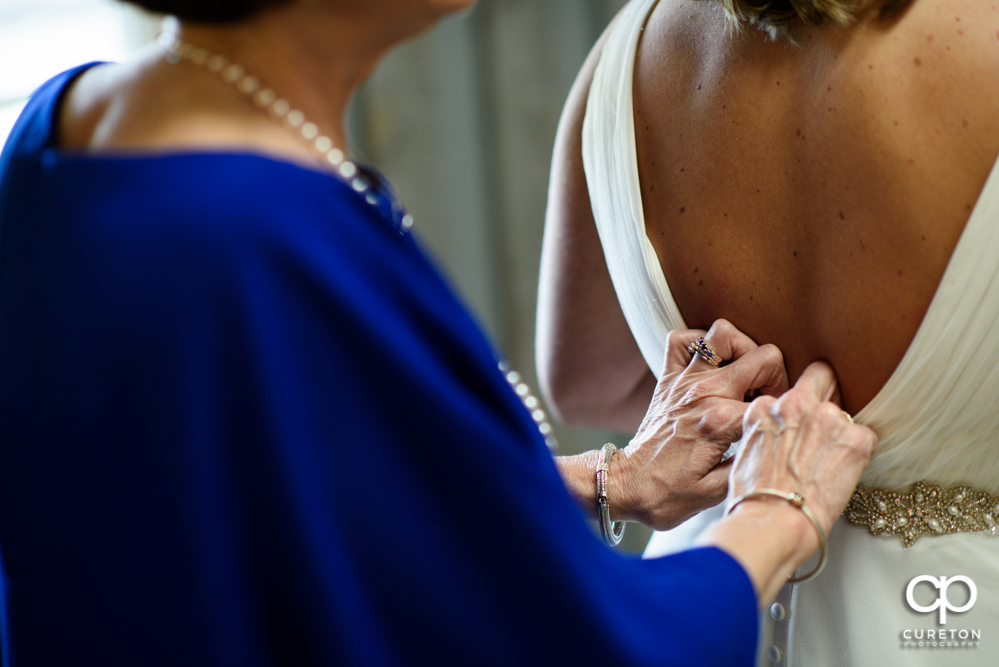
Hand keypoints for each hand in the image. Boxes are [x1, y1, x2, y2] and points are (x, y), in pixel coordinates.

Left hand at [612, 319, 788, 530]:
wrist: (626, 485)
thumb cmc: (668, 494)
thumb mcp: (716, 493)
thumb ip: (751, 465)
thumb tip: (778, 444)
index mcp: (719, 422)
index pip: (774, 400)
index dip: (787, 413)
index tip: (782, 426)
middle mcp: (703, 394)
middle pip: (762, 357)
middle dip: (776, 377)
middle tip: (768, 400)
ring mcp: (683, 381)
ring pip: (723, 334)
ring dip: (742, 350)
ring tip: (743, 376)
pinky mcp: (667, 378)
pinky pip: (682, 339)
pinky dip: (700, 343)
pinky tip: (711, 366)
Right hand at [728, 360, 878, 538]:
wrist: (774, 522)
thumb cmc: (755, 499)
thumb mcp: (746, 454)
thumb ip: (766, 433)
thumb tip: (781, 440)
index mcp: (764, 407)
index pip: (789, 395)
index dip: (797, 413)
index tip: (801, 428)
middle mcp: (796, 404)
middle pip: (822, 374)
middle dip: (829, 390)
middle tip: (828, 424)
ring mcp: (828, 418)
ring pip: (846, 413)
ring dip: (842, 433)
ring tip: (831, 465)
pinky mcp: (856, 439)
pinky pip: (867, 438)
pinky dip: (859, 455)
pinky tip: (843, 476)